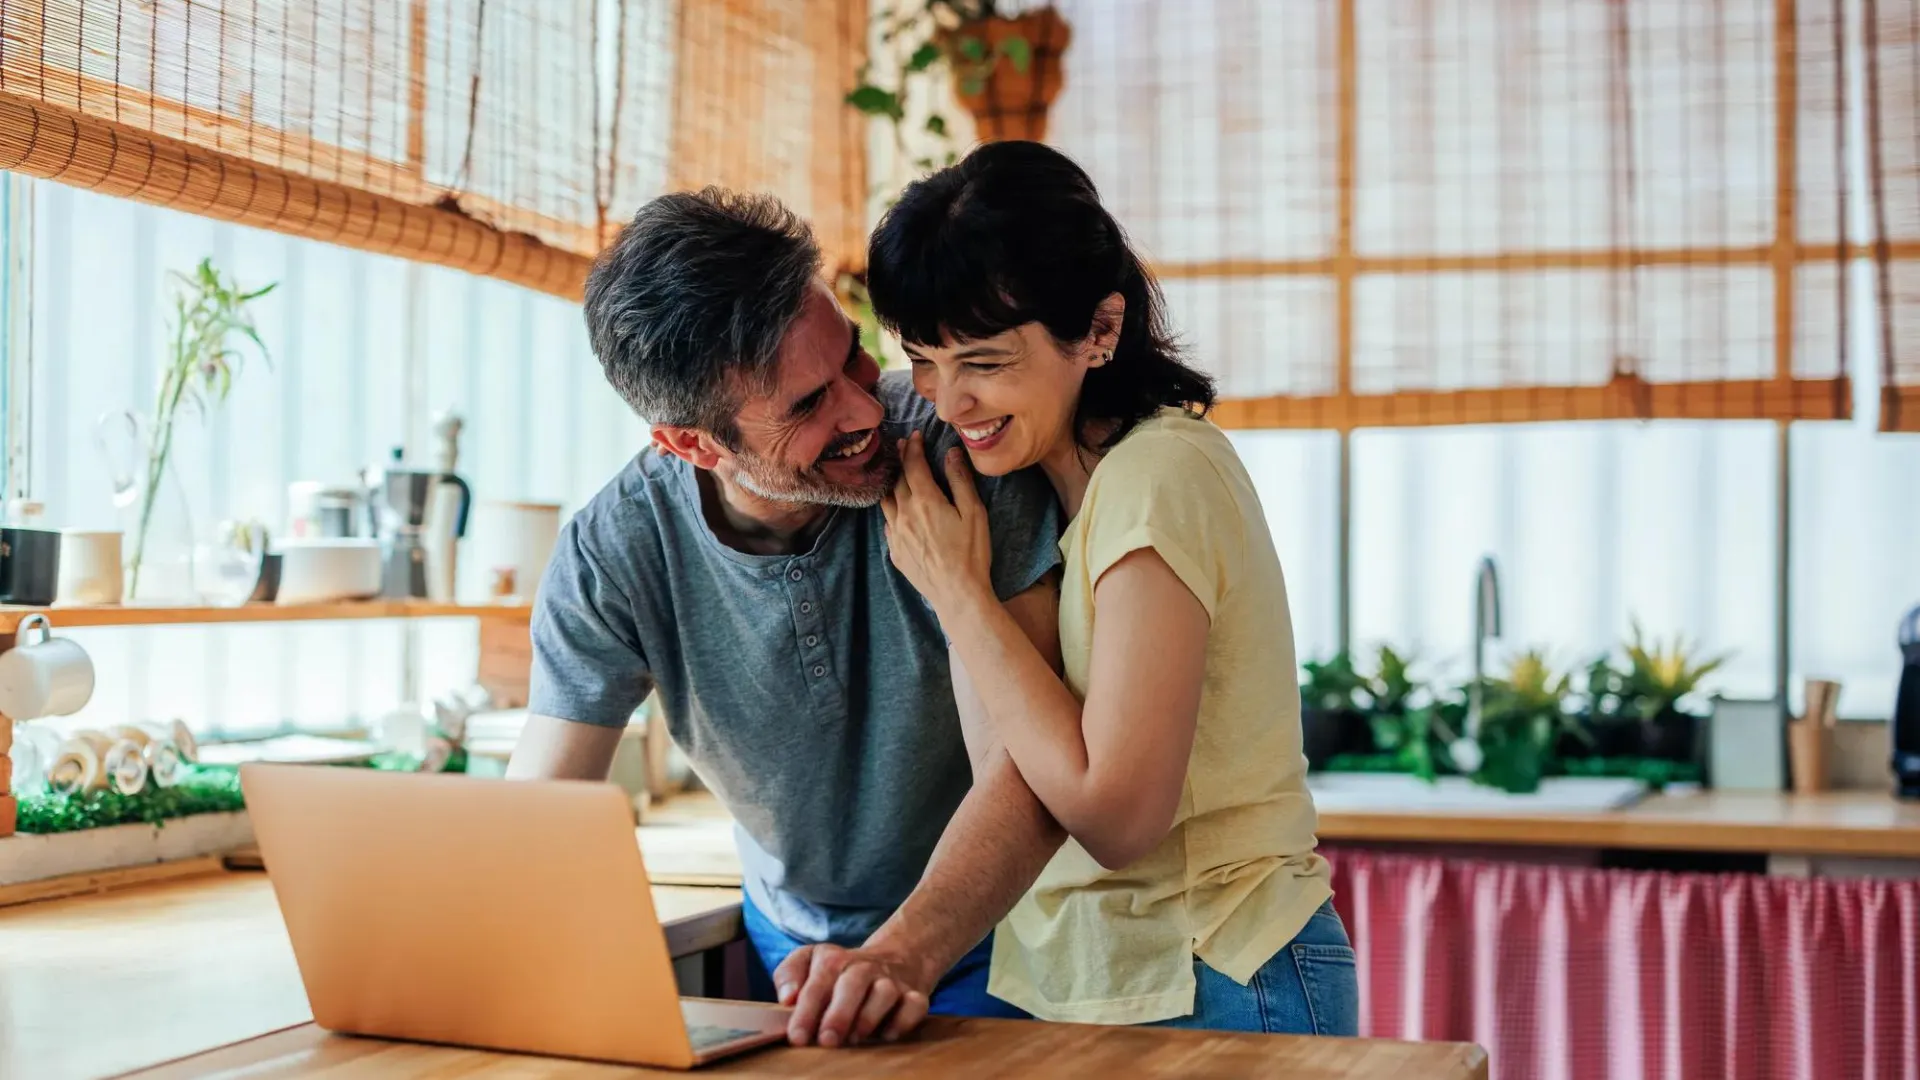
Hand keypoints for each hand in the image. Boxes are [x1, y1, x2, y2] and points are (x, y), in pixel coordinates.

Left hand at [772, 942, 935, 1047]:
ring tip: (855, 1038)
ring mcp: (890, 980)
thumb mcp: (810, 961)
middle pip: (851, 984)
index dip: (806, 1011)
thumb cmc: (840, 972)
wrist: (897, 957)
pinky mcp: (914, 994)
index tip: (797, 1037)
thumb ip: (789, 975)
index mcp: (832, 959)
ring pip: (885, 992)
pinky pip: (914, 1005)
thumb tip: (787, 999)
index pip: (817, 982)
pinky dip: (903, 1021)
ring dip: (869, 1017)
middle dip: (838, 1014)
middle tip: (827, 1040)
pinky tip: (888, 1035)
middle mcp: (863, 967)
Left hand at [880, 431, 992, 614]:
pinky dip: (892, 510)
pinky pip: (888, 523)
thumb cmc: (971, 553)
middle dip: (901, 460)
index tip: (914, 435)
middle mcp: (904, 514)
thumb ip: (960, 480)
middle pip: (897, 480)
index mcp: (924, 500)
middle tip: (903, 447)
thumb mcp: (973, 513)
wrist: (957, 594)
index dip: (913, 447)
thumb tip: (951, 453)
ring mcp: (896, 534)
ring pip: (887, 501)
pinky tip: (898, 511)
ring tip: (896, 475)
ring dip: (891, 484)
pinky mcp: (895, 552)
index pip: (913, 465)